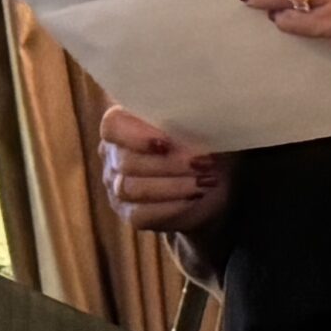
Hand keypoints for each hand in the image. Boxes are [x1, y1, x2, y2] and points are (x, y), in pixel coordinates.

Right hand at [98, 106, 228, 234]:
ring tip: (205, 180)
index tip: (166, 142)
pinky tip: (195, 198)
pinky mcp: (130, 213)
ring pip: (131, 188)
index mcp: (125, 124)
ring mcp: (117, 186)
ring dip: (173, 185)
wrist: (216, 184)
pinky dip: (172, 206)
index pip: (113, 125)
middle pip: (127, 161)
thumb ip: (192, 120)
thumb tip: (202, 116)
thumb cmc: (206, 145)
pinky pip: (141, 214)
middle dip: (170, 163)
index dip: (136, 135)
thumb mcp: (203, 127)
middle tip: (204, 162)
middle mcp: (114, 154)